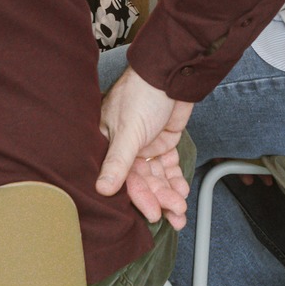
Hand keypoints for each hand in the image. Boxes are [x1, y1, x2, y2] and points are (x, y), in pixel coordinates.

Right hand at [97, 67, 193, 228]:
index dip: (139, 197)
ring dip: (169, 193)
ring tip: (181, 210)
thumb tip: (101, 190)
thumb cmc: (143, 93)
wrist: (173, 71)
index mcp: (110, 144)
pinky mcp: (163, 142)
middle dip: (159, 198)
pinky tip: (183, 190)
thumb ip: (118, 162)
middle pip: (142, 181)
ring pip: (156, 177)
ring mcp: (146, 146)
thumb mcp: (129, 130)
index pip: (123, 178)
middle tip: (174, 213)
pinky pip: (168, 167)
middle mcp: (126, 148)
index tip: (153, 214)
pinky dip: (175, 179)